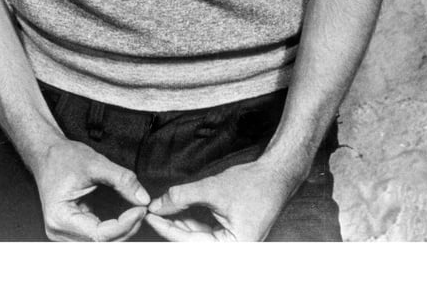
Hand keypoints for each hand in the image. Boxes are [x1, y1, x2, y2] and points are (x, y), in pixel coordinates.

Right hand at [34, 137, 150, 240]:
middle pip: (101, 243)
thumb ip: (121, 179)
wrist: (46, 154)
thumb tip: (143, 199)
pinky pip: (96, 237)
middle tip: (142, 210)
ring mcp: (64, 233)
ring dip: (120, 231)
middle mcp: (59, 232)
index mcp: (60, 218)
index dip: (124, 225)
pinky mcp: (71, 230)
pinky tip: (125, 217)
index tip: (141, 210)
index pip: (99, 235)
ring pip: (100, 243)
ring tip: (135, 212)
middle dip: (125, 229)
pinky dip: (113, 229)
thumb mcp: (95, 163)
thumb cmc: (64, 157)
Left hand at [145, 157, 298, 241]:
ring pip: (198, 236)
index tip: (149, 216)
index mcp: (232, 249)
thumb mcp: (213, 189)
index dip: (167, 229)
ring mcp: (231, 244)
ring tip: (161, 208)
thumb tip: (158, 204)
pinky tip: (177, 209)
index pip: (190, 243)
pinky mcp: (230, 235)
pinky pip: (206, 231)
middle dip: (172, 226)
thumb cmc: (253, 184)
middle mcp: (232, 250)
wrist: (277, 175)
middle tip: (152, 212)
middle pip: (192, 242)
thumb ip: (183, 196)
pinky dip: (192, 220)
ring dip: (180, 222)